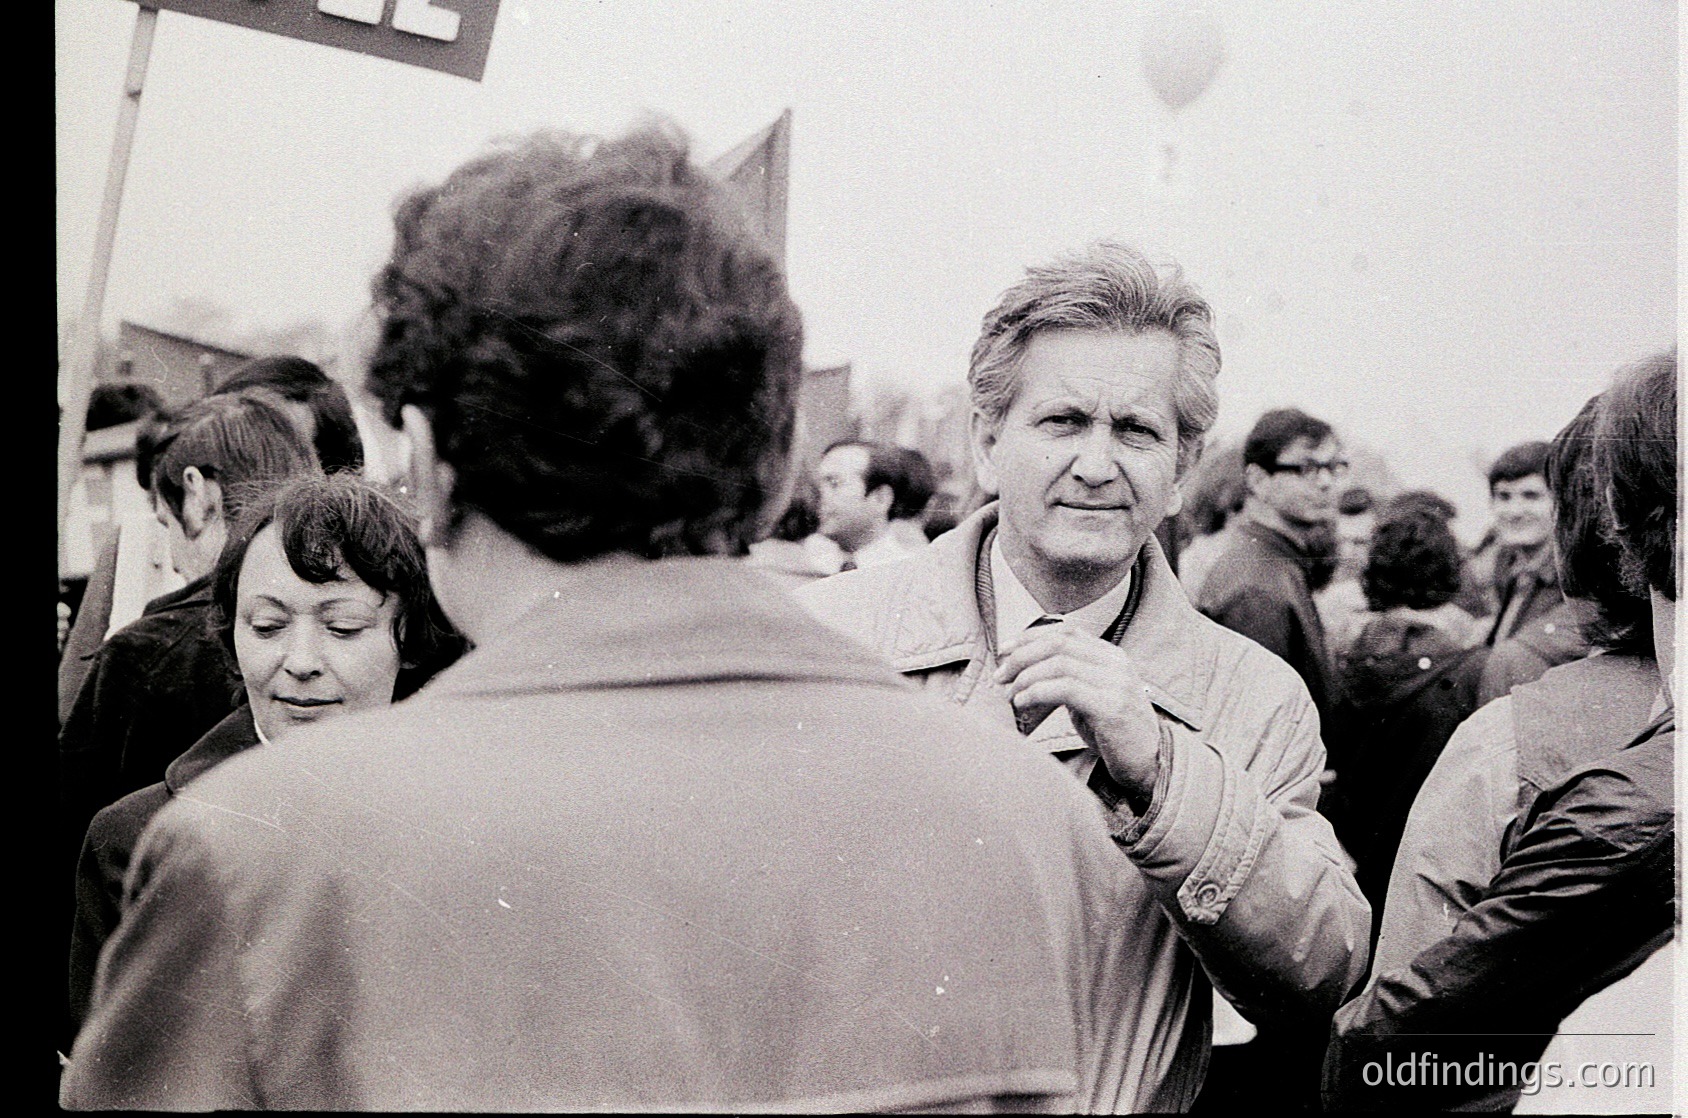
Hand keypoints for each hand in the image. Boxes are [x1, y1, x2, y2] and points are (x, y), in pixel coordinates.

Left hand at [994, 621, 1162, 802]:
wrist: (1151, 764)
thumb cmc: (1114, 733)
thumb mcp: (1092, 696)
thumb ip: (1069, 677)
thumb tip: (1024, 669)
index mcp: (1112, 656)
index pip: (1066, 631)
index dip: (1030, 636)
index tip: (1004, 649)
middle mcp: (1116, 664)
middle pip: (1058, 644)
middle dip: (1021, 656)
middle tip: (999, 676)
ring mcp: (1116, 684)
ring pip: (1059, 664)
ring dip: (1025, 678)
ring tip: (1010, 695)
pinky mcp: (1111, 707)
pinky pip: (1065, 689)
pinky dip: (1037, 692)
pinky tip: (1023, 703)